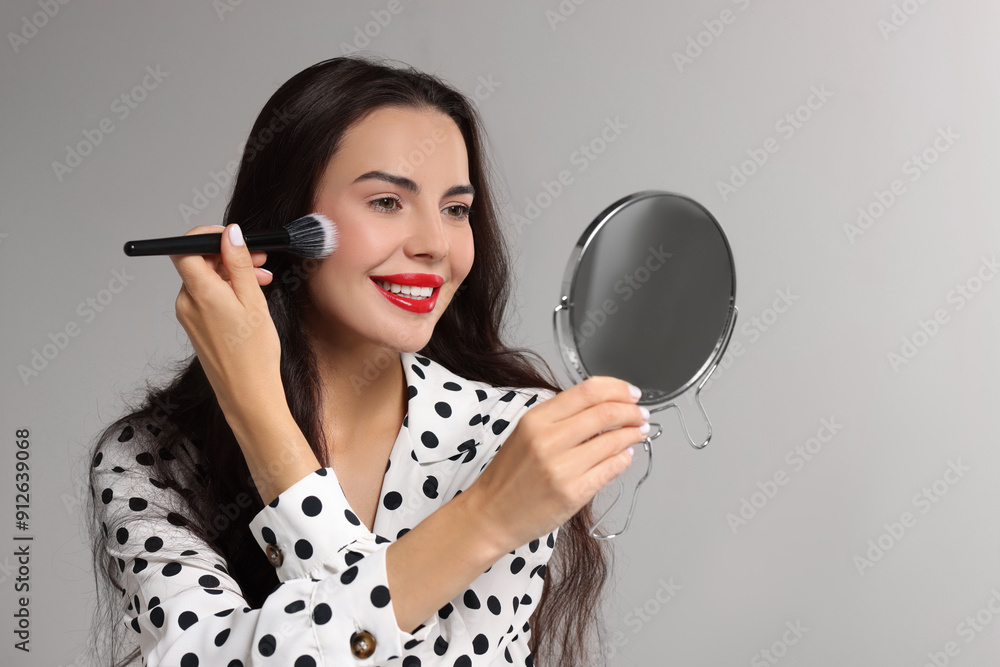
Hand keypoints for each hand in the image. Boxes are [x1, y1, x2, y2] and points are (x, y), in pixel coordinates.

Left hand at [170, 224, 282, 423]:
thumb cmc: (254, 353)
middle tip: (258, 257)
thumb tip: (231, 234)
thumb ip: (240, 263)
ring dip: (232, 273)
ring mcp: (189, 315)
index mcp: (200, 293)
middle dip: (228, 255)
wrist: (247, 393)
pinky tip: (249, 298)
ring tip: (262, 280)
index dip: (206, 235)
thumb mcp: (253, 301)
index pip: (185, 248)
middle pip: (199, 262)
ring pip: (206, 279)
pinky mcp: (195, 326)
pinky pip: (207, 297)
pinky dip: (227, 290)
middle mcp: (187, 302)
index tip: (230, 236)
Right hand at [466, 376, 648, 551]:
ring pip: (614, 441)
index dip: (617, 389)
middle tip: (640, 414)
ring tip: (637, 433)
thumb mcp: (526, 434)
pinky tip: (623, 456)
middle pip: (606, 413)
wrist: (491, 514)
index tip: (631, 393)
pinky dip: (624, 459)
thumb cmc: (509, 476)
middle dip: (632, 412)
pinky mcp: (573, 493)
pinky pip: (611, 468)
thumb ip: (560, 418)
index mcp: (536, 419)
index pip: (588, 391)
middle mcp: (548, 440)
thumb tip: (603, 406)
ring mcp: (561, 468)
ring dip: (632, 435)